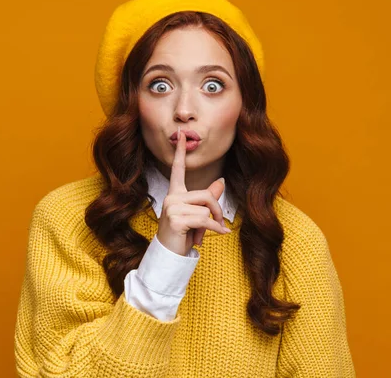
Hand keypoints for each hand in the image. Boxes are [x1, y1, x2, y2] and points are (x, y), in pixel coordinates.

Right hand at [156, 127, 230, 255]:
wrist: (169, 256)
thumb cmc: (182, 234)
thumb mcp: (197, 214)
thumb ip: (208, 197)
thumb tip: (221, 181)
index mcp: (175, 194)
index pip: (177, 169)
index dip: (179, 152)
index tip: (180, 135)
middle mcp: (171, 198)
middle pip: (206, 196)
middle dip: (217, 211)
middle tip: (218, 225)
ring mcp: (172, 208)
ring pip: (206, 209)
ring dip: (211, 224)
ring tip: (200, 235)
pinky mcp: (176, 220)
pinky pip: (205, 220)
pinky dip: (215, 228)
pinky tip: (220, 234)